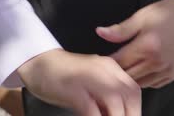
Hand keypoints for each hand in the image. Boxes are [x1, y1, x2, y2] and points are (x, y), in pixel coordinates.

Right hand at [17, 49, 140, 115]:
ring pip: (114, 101)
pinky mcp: (72, 87)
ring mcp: (88, 77)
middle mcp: (103, 69)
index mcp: (110, 68)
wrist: (37, 63)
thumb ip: (105, 99)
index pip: (133, 90)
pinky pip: (90, 108)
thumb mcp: (91, 86)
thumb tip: (119, 114)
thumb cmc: (64, 78)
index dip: (136, 110)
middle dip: (129, 115)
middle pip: (128, 95)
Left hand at [96, 0, 173, 88]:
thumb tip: (100, 32)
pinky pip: (154, 85)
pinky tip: (141, 71)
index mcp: (147, 46)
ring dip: (130, 77)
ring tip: (125, 68)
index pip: (118, 62)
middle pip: (127, 75)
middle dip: (117, 71)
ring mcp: (167, 70)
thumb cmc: (172, 13)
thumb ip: (121, 29)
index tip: (101, 58)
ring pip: (139, 83)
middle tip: (111, 65)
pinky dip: (144, 80)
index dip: (107, 60)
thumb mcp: (143, 16)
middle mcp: (157, 62)